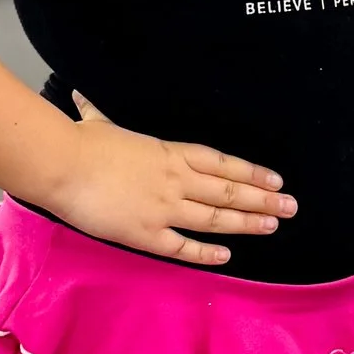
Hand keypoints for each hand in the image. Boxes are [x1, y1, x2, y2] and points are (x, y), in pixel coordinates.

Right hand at [47, 92, 293, 266]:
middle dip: (263, 199)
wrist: (63, 165)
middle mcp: (176, 180)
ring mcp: (165, 208)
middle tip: (291, 207)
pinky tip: (226, 256)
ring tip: (272, 226)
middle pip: (229, 190)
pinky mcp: (147, 234)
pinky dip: (206, 252)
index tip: (275, 180)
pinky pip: (184, 247)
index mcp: (170, 152)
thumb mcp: (98, 124)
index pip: (222, 163)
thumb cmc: (81, 142)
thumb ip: (97, 114)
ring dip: (246, 222)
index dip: (251, 172)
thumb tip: (80, 97)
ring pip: (215, 218)